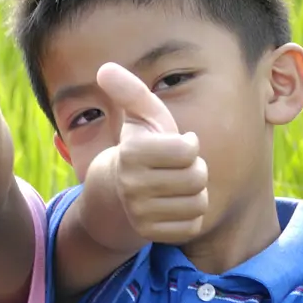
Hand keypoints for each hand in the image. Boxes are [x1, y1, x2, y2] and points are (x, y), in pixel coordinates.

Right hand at [92, 63, 207, 242]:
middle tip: (179, 168)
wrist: (116, 194)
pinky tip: (175, 206)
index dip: (189, 145)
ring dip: (195, 193)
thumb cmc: (140, 147)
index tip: (178, 144)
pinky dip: (190, 215)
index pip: (188, 150)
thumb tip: (104, 67)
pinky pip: (192, 225)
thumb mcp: (139, 117)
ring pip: (198, 203)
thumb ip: (130, 91)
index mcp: (131, 154)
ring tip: (177, 186)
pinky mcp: (150, 234)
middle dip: (195, 169)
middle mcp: (132, 187)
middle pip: (196, 177)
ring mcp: (140, 214)